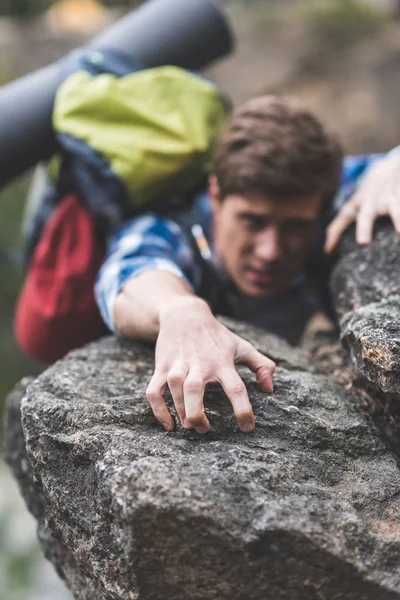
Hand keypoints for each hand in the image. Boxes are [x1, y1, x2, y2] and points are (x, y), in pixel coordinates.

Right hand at [146, 296, 275, 433]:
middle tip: (204, 429)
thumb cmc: (217, 336)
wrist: (184, 315)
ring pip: (174, 390)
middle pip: (195, 390)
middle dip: (197, 414)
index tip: (247, 428)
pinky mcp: (162, 368)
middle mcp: (199, 364)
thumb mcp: (242, 346)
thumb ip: (261, 365)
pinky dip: (158, 410)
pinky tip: (169, 424)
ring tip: (189, 426)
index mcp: (222, 362)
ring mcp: (178, 366)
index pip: (235, 388)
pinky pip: (154, 392)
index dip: (243, 410)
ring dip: (181, 411)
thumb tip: (270, 388)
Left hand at [325, 151, 399, 253]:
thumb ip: (339, 226)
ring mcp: (389, 196)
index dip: (335, 233)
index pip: (343, 217)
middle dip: (364, 228)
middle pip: (366, 214)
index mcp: (357, 203)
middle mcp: (372, 200)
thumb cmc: (369, 192)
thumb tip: (327, 250)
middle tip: (363, 243)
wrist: (390, 164)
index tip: (328, 250)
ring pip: (395, 207)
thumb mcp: (353, 205)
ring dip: (397, 219)